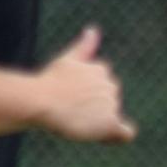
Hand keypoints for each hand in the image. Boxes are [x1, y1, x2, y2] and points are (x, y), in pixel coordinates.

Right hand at [36, 26, 137, 143]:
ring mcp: (110, 104)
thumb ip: (84, 47)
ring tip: (76, 121)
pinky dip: (120, 136)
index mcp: (102, 69)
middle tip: (71, 111)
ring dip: (98, 121)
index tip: (72, 99)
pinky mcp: (109, 123)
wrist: (41, 101)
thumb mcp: (67, 60)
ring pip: (110, 117)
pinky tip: (107, 137)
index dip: (89, 94)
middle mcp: (110, 85)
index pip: (102, 86)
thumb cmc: (50, 81)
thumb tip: (94, 29)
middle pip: (107, 103)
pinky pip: (125, 133)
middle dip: (95, 107)